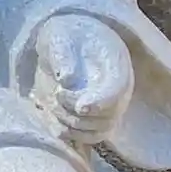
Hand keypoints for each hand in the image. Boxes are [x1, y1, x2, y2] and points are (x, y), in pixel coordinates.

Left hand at [32, 16, 133, 146]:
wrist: (62, 43)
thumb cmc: (63, 35)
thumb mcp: (58, 35)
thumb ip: (62, 53)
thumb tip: (67, 79)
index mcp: (115, 63)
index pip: (118, 90)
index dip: (102, 103)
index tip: (80, 106)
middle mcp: (118, 89)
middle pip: (109, 116)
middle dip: (77, 113)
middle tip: (56, 95)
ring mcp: (108, 106)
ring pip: (99, 131)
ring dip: (72, 125)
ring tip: (52, 105)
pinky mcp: (94, 118)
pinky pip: (88, 137)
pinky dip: (68, 133)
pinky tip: (52, 118)